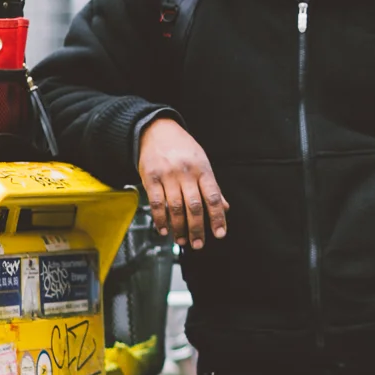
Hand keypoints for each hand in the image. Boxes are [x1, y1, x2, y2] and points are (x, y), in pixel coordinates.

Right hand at [138, 117, 228, 250]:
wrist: (156, 130)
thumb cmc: (182, 148)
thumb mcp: (202, 162)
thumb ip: (212, 187)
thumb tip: (224, 208)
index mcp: (202, 169)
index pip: (213, 197)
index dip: (217, 217)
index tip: (219, 234)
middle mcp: (186, 172)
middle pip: (193, 206)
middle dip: (197, 228)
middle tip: (198, 244)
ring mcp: (167, 175)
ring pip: (174, 207)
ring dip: (179, 227)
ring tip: (182, 240)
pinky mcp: (150, 177)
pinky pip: (155, 203)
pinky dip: (160, 219)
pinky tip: (164, 230)